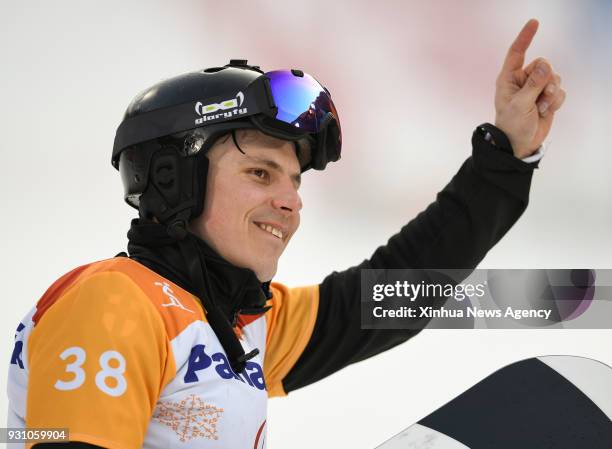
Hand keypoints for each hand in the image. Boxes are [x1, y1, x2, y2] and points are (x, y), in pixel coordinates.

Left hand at [494, 19, 565, 157]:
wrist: (520, 144)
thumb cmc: (512, 125)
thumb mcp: (520, 105)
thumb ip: (533, 85)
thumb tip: (545, 66)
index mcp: (508, 79)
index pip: (517, 53)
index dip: (525, 37)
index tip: (534, 22)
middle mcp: (522, 80)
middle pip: (544, 65)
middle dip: (546, 80)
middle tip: (541, 96)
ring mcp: (536, 88)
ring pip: (554, 77)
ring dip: (551, 93)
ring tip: (541, 107)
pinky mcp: (547, 97)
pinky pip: (560, 90)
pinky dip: (555, 101)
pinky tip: (545, 111)